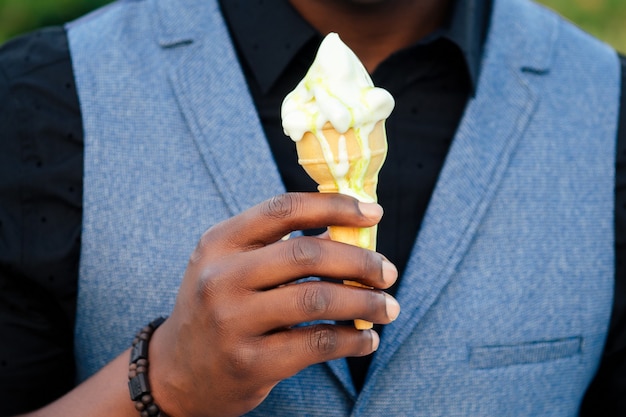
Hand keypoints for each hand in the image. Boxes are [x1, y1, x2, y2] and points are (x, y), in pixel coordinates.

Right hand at [149, 193, 398, 416]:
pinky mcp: (249, 362)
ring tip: (389, 307)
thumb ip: (276, 245)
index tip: (375, 212)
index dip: (336, 206)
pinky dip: (352, 340)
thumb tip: (348, 230)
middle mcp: (221, 277)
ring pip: (318, 299)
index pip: (284, 209)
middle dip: (361, 260)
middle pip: (307, 254)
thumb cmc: (219, 307)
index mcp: (220, 242)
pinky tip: (366, 339)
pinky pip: (317, 344)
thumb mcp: (230, 266)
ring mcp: (233, 321)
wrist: (176, 371)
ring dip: (366, 302)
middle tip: (388, 272)